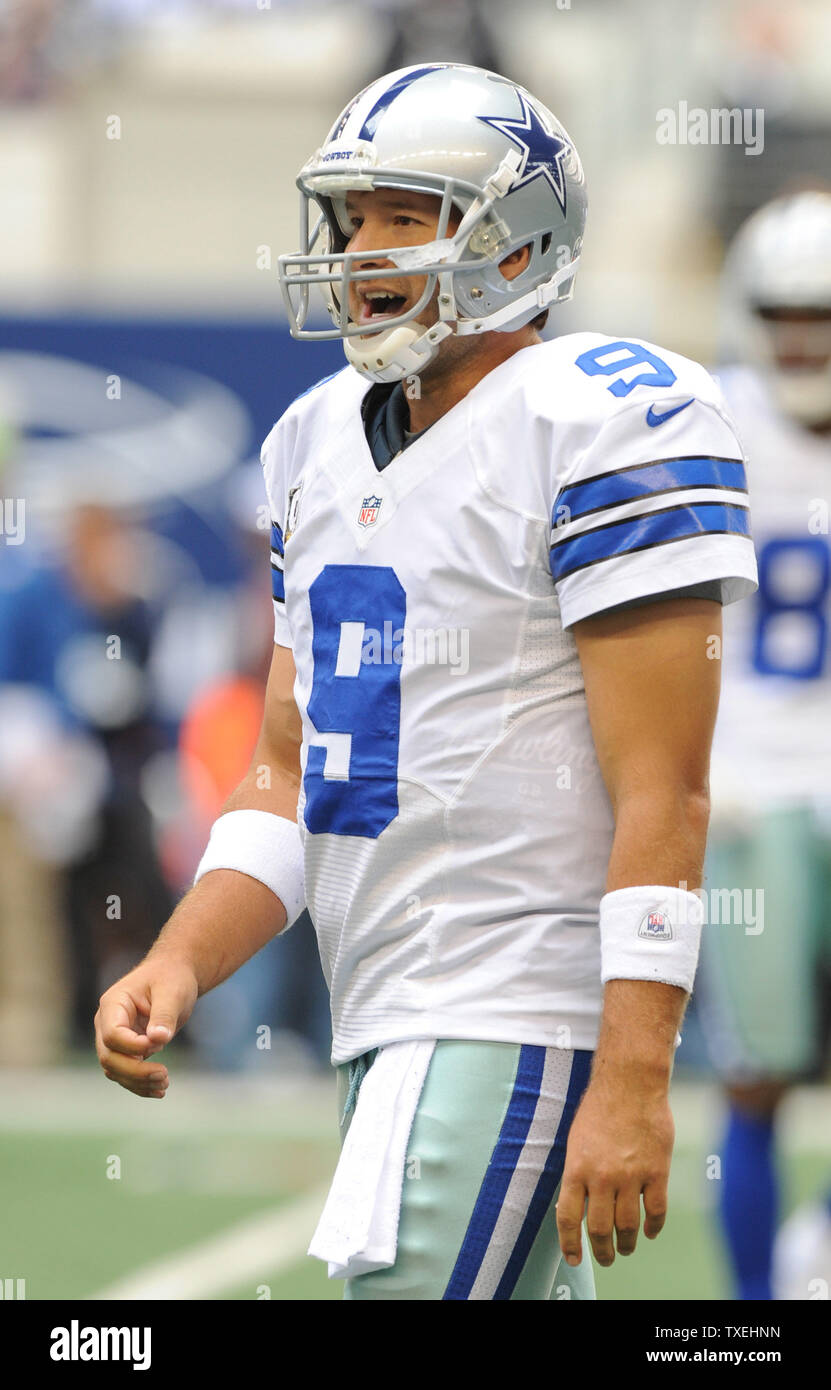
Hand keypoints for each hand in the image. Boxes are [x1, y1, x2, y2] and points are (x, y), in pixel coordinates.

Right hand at [94, 955, 198, 1098]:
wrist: (173, 976)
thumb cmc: (171, 978)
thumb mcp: (172, 991)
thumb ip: (164, 1015)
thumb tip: (157, 1040)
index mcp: (113, 1004)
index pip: (113, 1035)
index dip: (133, 1047)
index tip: (159, 1045)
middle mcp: (106, 1023)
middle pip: (109, 1057)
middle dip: (135, 1072)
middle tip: (165, 1075)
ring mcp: (113, 1038)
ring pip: (115, 1070)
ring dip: (138, 1082)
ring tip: (165, 1084)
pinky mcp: (125, 1050)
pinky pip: (125, 1073)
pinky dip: (140, 1084)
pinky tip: (159, 1090)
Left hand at [555, 1074, 673, 1266]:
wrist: (630, 1083)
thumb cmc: (599, 1108)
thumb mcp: (576, 1140)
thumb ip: (579, 1173)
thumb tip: (579, 1206)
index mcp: (576, 1168)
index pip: (568, 1218)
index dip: (570, 1245)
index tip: (574, 1260)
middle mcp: (602, 1177)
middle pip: (600, 1229)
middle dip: (602, 1250)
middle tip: (606, 1258)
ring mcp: (631, 1176)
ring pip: (629, 1225)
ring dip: (627, 1242)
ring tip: (627, 1248)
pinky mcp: (657, 1172)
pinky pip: (656, 1211)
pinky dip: (654, 1227)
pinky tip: (651, 1232)